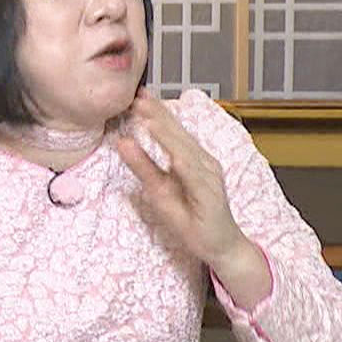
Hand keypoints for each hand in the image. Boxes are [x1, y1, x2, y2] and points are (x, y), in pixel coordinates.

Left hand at [117, 89, 248, 267]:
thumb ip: (143, 166)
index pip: (171, 131)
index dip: (155, 112)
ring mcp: (209, 177)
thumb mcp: (158, 190)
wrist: (220, 246)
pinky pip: (195, 176)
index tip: (137, 95)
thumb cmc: (190, 217)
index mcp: (192, 158)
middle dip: (159, 114)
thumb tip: (122, 142)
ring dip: (167, 132)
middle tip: (138, 96)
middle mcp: (203, 162)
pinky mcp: (211, 194)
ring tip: (147, 115)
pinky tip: (172, 153)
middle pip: (178, 134)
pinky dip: (183, 162)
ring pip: (185, 150)